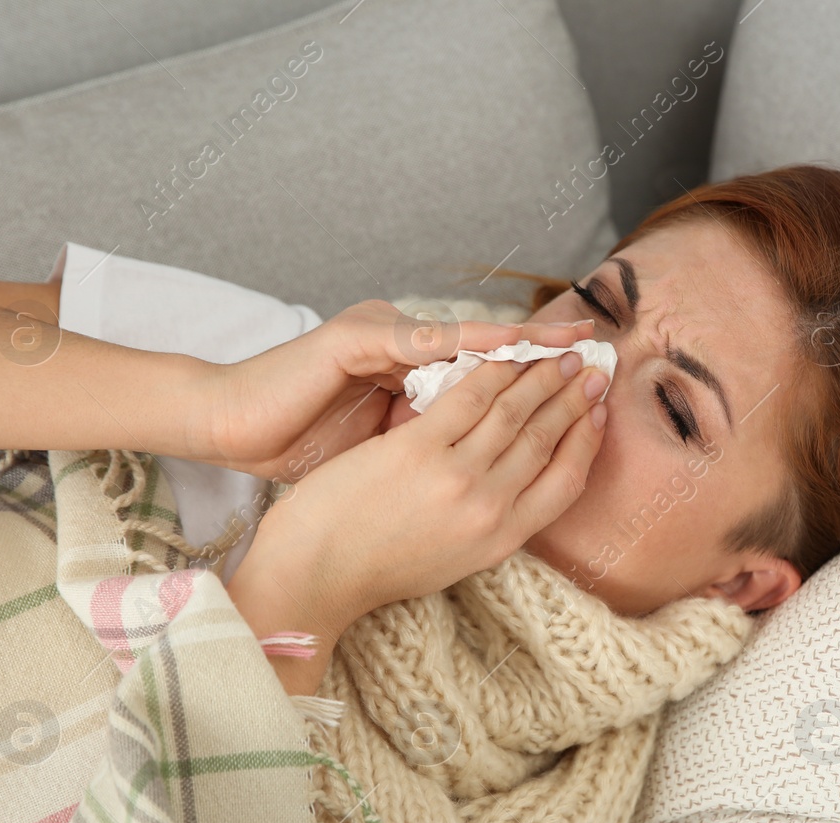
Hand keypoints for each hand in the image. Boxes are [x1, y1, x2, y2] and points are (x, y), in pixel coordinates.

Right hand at [191, 299, 594, 479]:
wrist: (238, 431)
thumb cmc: (310, 449)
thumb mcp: (389, 456)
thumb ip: (437, 449)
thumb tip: (492, 470)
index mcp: (414, 377)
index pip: (491, 379)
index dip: (540, 381)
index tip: (592, 387)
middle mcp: (406, 346)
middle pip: (493, 351)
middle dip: (549, 356)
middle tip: (601, 350)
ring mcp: (382, 335)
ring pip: (467, 336)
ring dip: (523, 340)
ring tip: (570, 342)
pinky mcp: (356, 335)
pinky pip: (423, 337)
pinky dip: (469, 339)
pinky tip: (510, 344)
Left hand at [226, 348, 610, 644]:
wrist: (315, 573)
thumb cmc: (375, 568)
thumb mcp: (451, 560)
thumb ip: (484, 524)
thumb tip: (510, 490)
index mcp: (501, 540)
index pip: (566, 482)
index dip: (588, 440)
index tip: (598, 412)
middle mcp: (489, 510)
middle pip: (547, 440)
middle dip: (575, 397)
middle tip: (594, 368)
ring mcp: (456, 478)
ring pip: (515, 412)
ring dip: (543, 376)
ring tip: (563, 354)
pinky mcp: (418, 451)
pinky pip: (467, 397)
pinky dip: (491, 369)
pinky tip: (507, 351)